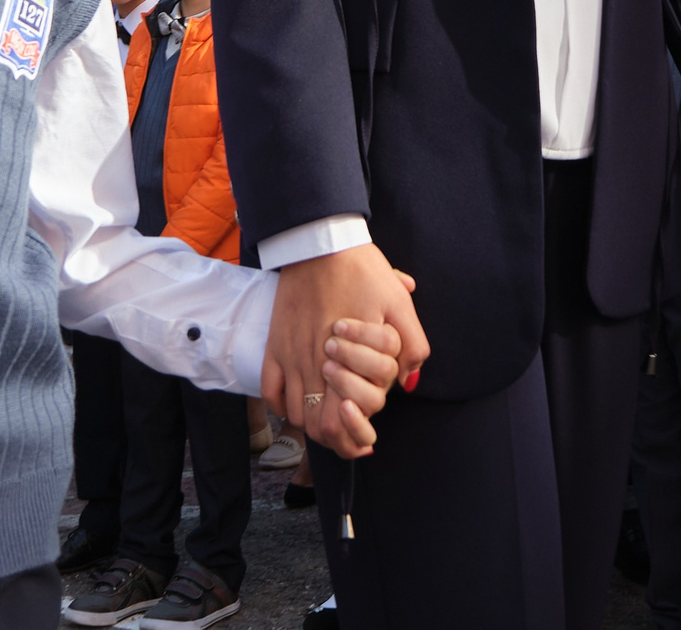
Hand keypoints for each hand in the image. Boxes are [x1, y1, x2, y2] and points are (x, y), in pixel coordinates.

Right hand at [263, 245, 427, 460]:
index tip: (362, 437)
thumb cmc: (362, 271)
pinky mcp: (273, 344)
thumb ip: (410, 345)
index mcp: (346, 361)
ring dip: (308, 419)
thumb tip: (409, 382)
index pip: (338, 423)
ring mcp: (289, 356)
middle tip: (344, 425)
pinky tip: (297, 397)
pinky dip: (281, 403)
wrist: (319, 242)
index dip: (351, 438)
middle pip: (314, 426)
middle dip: (331, 434)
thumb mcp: (398, 303)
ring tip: (324, 411)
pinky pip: (269, 390)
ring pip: (293, 412)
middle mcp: (313, 366)